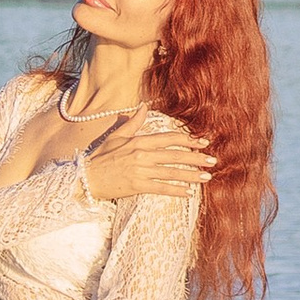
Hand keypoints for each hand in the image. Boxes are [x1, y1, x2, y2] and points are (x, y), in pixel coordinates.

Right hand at [81, 114, 214, 203]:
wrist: (86, 178)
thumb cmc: (101, 157)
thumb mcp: (117, 136)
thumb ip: (133, 122)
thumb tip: (144, 106)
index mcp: (139, 141)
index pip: (169, 138)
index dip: (188, 140)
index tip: (203, 142)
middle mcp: (142, 154)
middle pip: (175, 155)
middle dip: (196, 158)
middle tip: (212, 161)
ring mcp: (140, 170)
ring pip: (172, 172)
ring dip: (191, 175)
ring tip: (206, 177)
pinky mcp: (137, 186)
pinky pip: (161, 188)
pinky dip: (176, 190)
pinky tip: (188, 193)